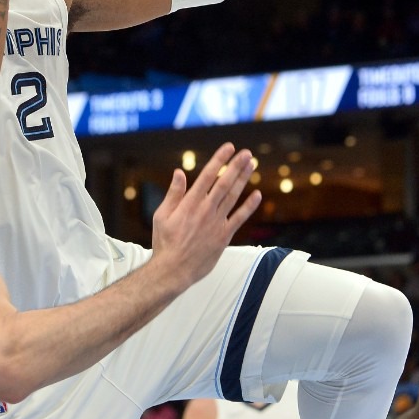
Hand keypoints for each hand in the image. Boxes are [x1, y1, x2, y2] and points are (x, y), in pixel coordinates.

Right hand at [150, 143, 259, 290]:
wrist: (173, 270)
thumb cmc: (164, 243)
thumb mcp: (161, 215)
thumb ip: (173, 194)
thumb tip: (180, 172)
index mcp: (189, 203)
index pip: (207, 175)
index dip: (219, 160)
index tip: (228, 148)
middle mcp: (205, 210)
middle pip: (224, 183)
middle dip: (236, 166)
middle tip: (247, 153)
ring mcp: (216, 223)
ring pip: (233, 196)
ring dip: (243, 179)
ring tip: (252, 165)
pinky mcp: (223, 236)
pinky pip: (239, 218)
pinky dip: (249, 206)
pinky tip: (257, 195)